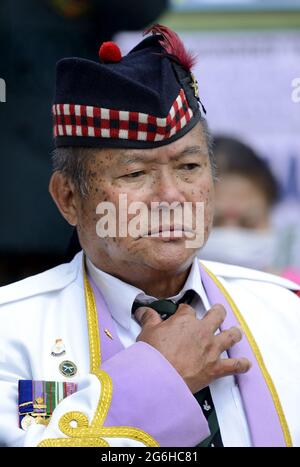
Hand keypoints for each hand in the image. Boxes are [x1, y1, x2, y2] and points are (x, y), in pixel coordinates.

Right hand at [135, 303, 250, 393]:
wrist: (159, 378)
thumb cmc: (153, 355)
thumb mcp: (147, 332)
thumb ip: (149, 318)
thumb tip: (143, 310)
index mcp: (185, 321)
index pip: (188, 309)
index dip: (185, 311)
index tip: (183, 313)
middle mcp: (202, 331)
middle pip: (217, 315)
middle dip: (218, 312)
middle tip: (217, 312)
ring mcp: (211, 349)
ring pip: (231, 336)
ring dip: (234, 333)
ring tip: (236, 332)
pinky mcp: (216, 367)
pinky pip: (235, 365)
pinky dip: (242, 365)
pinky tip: (246, 364)